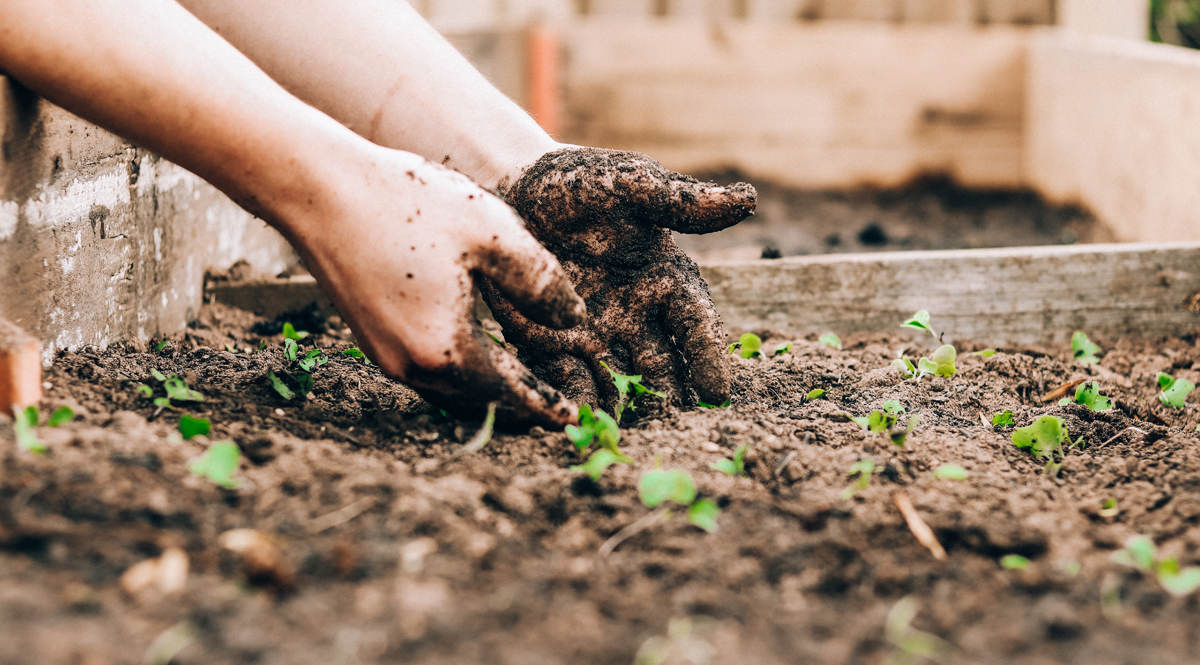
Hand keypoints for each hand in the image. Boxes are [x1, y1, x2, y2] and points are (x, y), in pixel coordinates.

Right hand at [285, 147, 585, 425]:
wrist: (319, 190)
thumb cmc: (408, 204)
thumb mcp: (493, 233)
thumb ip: (541, 283)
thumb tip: (574, 320)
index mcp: (447, 349)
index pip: (510, 394)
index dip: (545, 406)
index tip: (572, 420)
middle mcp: (411, 366)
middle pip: (479, 402)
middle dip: (519, 407)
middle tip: (554, 408)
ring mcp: (385, 355)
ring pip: (450, 391)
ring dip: (487, 393)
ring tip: (522, 386)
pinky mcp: (370, 338)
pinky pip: (426, 372)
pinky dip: (459, 373)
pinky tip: (476, 353)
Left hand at [482, 147, 755, 414]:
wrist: (513, 188)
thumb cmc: (580, 182)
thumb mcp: (630, 184)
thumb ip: (681, 201)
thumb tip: (747, 200)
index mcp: (665, 280)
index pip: (695, 324)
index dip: (708, 356)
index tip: (718, 391)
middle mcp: (637, 316)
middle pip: (662, 366)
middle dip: (670, 398)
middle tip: (676, 429)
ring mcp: (596, 335)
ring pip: (619, 382)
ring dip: (627, 410)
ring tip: (630, 439)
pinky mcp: (552, 344)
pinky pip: (568, 379)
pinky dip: (576, 402)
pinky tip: (578, 424)